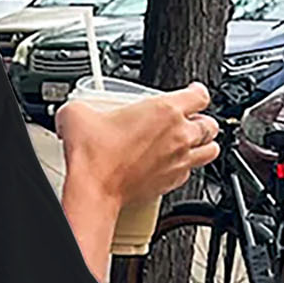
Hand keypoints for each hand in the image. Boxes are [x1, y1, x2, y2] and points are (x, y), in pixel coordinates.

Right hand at [56, 82, 219, 205]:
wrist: (94, 190)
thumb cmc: (94, 157)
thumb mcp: (78, 115)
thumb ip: (81, 106)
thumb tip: (72, 110)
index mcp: (166, 109)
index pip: (200, 94)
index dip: (197, 92)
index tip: (192, 93)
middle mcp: (179, 135)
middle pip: (210, 123)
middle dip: (202, 121)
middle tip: (189, 121)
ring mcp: (179, 161)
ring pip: (210, 150)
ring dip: (204, 145)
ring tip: (193, 144)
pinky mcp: (171, 183)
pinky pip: (190, 174)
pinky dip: (186, 169)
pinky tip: (173, 166)